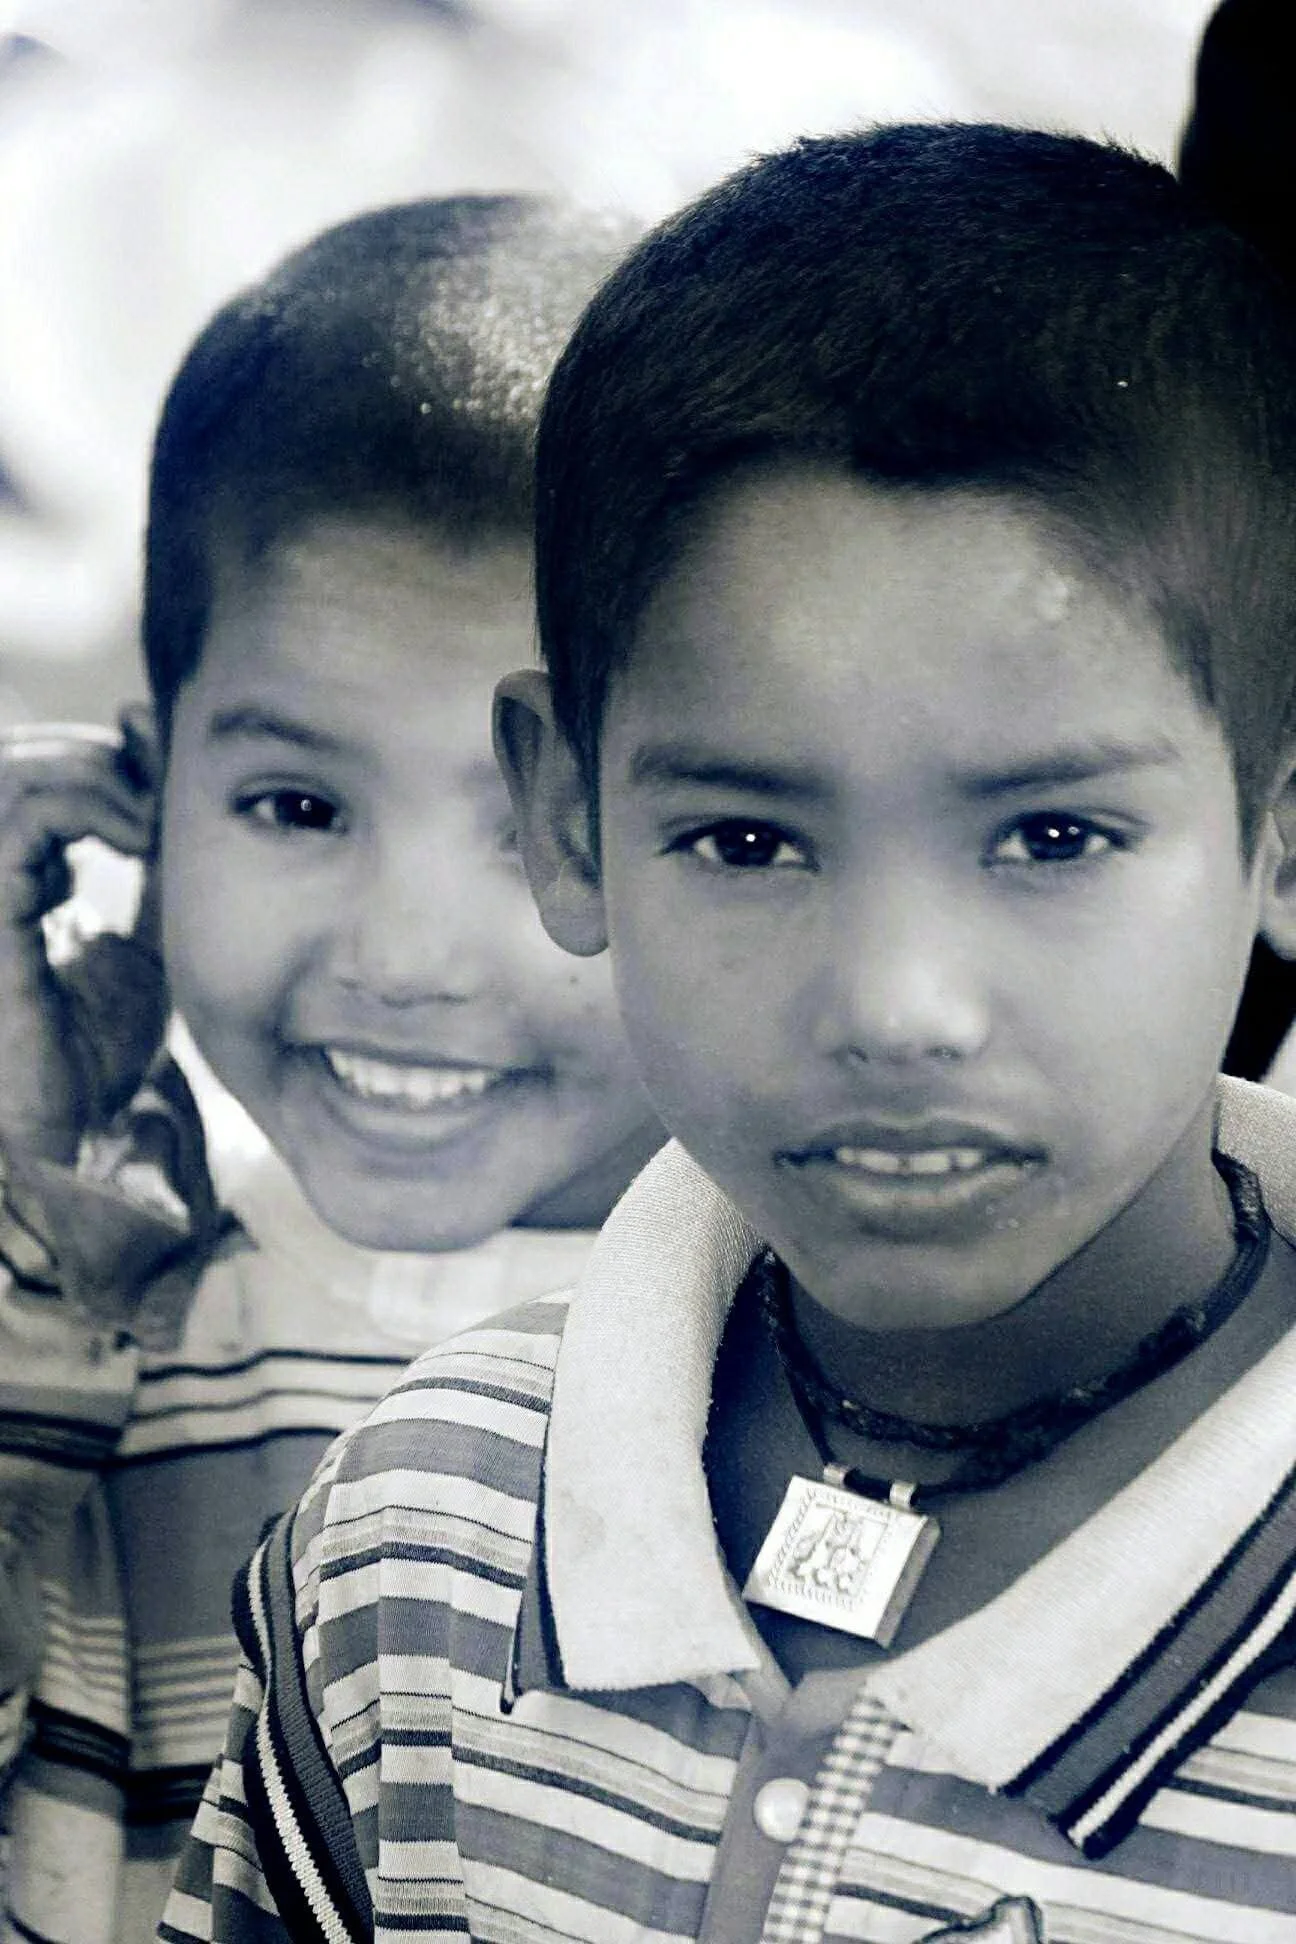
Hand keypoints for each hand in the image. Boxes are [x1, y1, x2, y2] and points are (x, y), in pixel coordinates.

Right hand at [0, 715, 160, 1164]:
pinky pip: (19, 819)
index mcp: (12, 879)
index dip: (98, 752)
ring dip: (95, 774)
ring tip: (151, 817)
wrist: (79, 1126)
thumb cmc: (102, 1046)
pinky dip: (85, 805)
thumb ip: (149, 855)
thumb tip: (155, 765)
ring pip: (11, 772)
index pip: (36, 775)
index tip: (160, 757)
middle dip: (96, 754)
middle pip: (15, 760)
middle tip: (160, 780)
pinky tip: (136, 837)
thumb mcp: (147, 933)